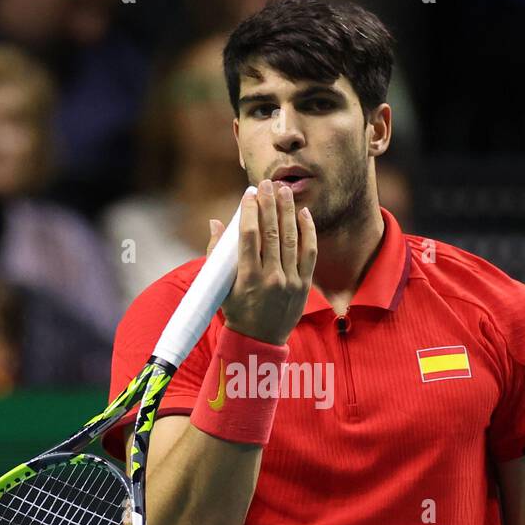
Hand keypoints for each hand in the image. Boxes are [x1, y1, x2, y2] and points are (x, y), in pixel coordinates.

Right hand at [217, 180, 316, 345]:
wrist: (259, 340)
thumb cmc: (235, 311)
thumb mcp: (220, 287)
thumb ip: (216, 254)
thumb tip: (215, 222)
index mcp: (247, 278)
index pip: (250, 236)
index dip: (249, 211)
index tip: (248, 194)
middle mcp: (271, 278)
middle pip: (271, 233)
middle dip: (269, 205)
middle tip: (267, 183)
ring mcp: (290, 282)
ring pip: (290, 239)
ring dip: (288, 211)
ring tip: (284, 190)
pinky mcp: (304, 285)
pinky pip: (309, 253)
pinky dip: (308, 232)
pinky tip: (303, 213)